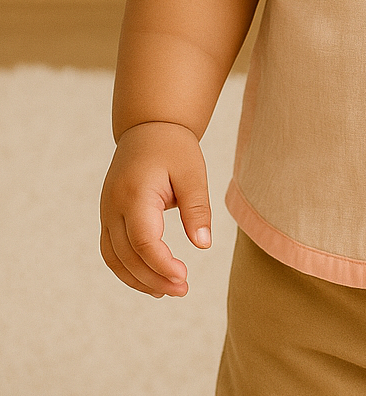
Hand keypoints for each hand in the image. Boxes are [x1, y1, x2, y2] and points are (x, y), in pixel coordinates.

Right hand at [100, 121, 211, 297]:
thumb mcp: (193, 173)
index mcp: (135, 194)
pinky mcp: (108, 215)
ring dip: (138, 279)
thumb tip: (203, 244)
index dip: (162, 265)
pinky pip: (111, 250)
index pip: (144, 241)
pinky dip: (127, 269)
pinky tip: (149, 279)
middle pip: (127, 255)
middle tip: (183, 290)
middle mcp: (113, 206)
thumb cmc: (173, 148)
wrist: (148, 128)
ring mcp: (106, 212)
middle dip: (153, 278)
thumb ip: (197, 208)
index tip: (184, 278)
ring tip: (167, 291)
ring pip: (114, 258)